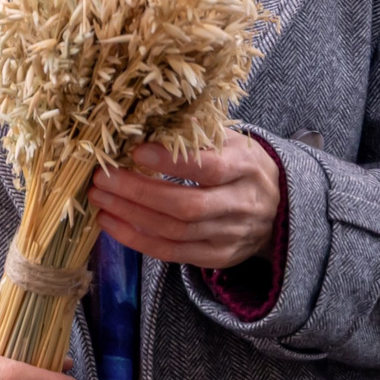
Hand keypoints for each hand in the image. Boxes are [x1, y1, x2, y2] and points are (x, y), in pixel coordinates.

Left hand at [88, 134, 281, 269]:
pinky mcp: (217, 256)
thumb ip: (195, 134)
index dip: (172, 162)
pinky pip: (172, 253)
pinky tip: (111, 222)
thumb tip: (145, 122)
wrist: (280, 209)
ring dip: (130, 215)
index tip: (137, 152)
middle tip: (103, 178)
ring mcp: (229, 235)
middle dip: (139, 193)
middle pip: (187, 206)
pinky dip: (137, 239)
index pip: (209, 168)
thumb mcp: (230, 142)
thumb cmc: (241, 166)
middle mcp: (240, 205)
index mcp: (246, 168)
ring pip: (175, 232)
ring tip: (99, 198)